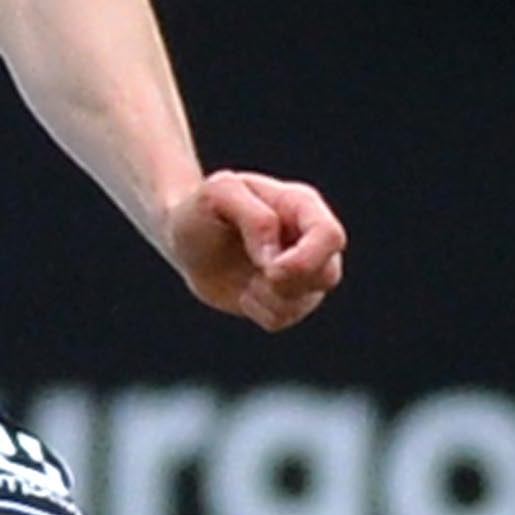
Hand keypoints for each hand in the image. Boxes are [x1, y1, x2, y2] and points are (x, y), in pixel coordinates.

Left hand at [163, 170, 345, 331]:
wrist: (184, 239)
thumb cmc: (201, 210)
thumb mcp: (218, 195)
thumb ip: (254, 218)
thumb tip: (275, 259)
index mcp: (300, 205)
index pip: (330, 236)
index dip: (306, 260)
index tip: (270, 268)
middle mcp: (308, 239)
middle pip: (327, 275)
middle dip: (286, 284)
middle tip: (257, 277)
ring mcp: (301, 271)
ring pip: (305, 302)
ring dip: (268, 298)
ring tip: (247, 280)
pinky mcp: (285, 298)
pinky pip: (283, 319)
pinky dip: (259, 311)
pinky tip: (245, 292)